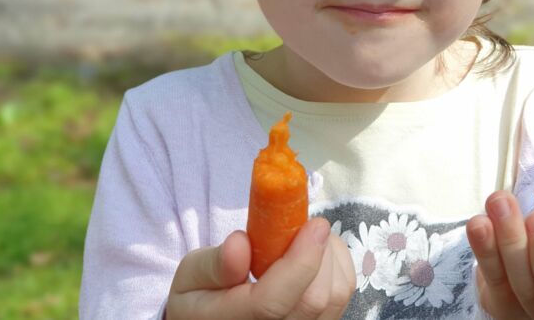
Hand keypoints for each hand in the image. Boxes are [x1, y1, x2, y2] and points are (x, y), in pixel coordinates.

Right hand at [165, 217, 355, 318]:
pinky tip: (317, 254)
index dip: (299, 263)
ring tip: (305, 238)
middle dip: (319, 253)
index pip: (270, 302)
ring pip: (334, 298)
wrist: (215, 317)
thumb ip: (214, 264)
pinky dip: (338, 265)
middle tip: (306, 224)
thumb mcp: (191, 276)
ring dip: (330, 256)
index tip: (314, 225)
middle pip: (312, 301)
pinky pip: (342, 295)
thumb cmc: (203, 294)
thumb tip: (239, 244)